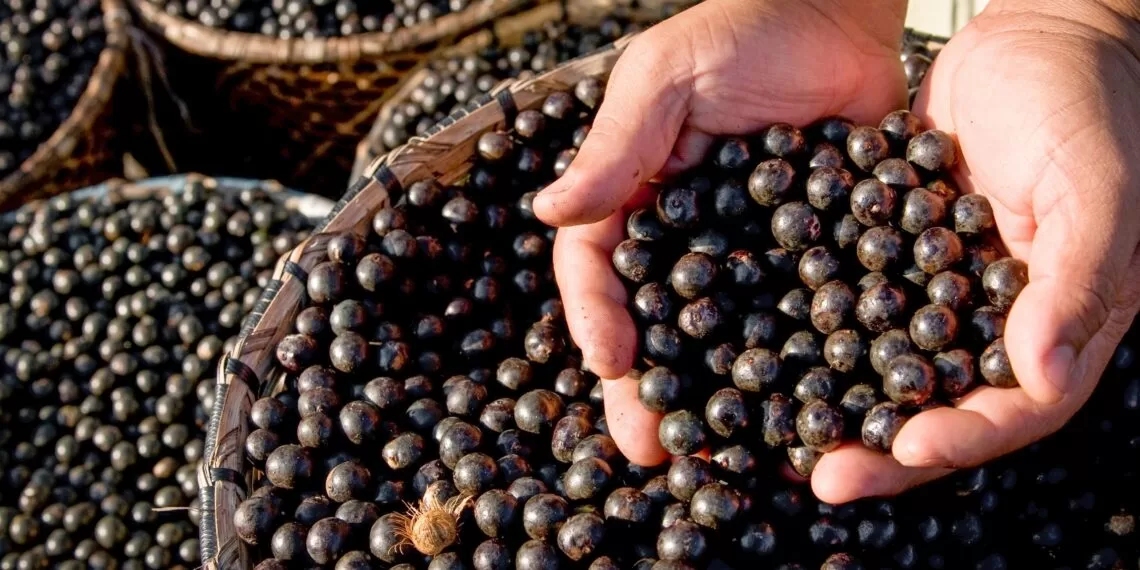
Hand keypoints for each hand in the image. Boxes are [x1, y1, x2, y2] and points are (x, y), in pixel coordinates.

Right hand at [534, 0, 908, 464]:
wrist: (841, 9)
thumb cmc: (742, 31)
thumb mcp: (665, 79)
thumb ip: (617, 148)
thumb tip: (547, 212)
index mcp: (635, 198)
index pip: (598, 266)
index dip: (597, 316)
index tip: (610, 361)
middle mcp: (686, 238)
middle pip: (656, 323)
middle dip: (647, 386)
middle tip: (650, 448)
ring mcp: (750, 255)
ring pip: (723, 339)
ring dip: (715, 398)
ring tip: (717, 454)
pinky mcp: (814, 260)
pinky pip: (798, 320)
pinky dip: (795, 368)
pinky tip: (802, 413)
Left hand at [812, 0, 1139, 502]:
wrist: (1033, 35)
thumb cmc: (1086, 106)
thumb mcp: (1095, 191)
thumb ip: (1076, 284)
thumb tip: (1046, 379)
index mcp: (1056, 324)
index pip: (1014, 410)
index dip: (962, 439)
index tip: (903, 453)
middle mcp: (992, 322)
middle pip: (938, 405)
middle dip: (881, 446)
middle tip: (820, 474)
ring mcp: (939, 291)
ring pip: (884, 366)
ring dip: (837, 401)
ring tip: (781, 432)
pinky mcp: (892, 253)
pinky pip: (852, 303)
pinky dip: (813, 330)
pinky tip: (762, 349)